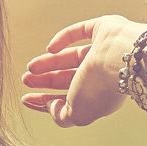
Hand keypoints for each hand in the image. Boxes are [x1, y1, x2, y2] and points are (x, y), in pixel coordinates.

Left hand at [20, 14, 144, 127]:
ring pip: (71, 57)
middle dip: (45, 80)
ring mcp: (104, 51)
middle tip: (25, 80)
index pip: (69, 99)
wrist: (120, 60)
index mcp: (99, 97)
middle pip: (68, 78)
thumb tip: (50, 105)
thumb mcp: (77, 114)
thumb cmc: (99, 90)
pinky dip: (63, 38)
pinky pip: (80, 31)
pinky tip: (50, 47)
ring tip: (29, 67)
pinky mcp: (104, 29)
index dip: (47, 101)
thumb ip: (61, 116)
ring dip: (49, 62)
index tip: (27, 100)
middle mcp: (102, 75)